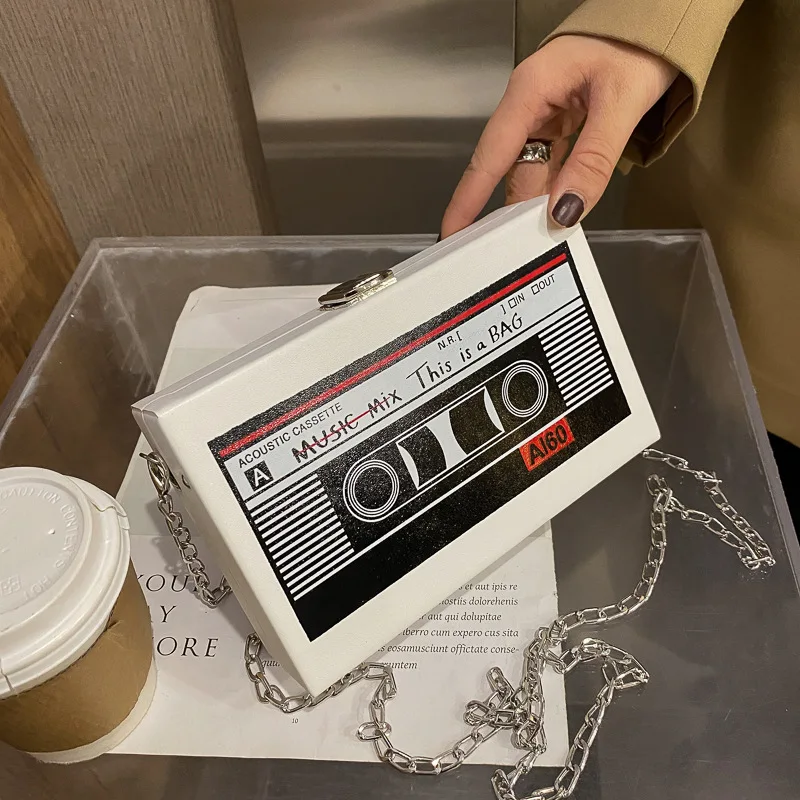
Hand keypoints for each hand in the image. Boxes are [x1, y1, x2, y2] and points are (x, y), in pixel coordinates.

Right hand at [441, 35, 677, 236]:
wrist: (663, 16)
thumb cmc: (641, 43)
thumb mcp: (621, 102)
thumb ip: (593, 160)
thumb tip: (565, 211)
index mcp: (529, 92)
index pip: (489, 156)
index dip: (468, 198)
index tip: (452, 232)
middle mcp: (529, 104)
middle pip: (510, 169)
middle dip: (508, 211)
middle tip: (504, 253)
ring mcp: (545, 113)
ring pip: (532, 170)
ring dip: (537, 203)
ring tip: (538, 239)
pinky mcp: (562, 120)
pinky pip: (551, 162)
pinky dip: (556, 188)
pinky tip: (560, 210)